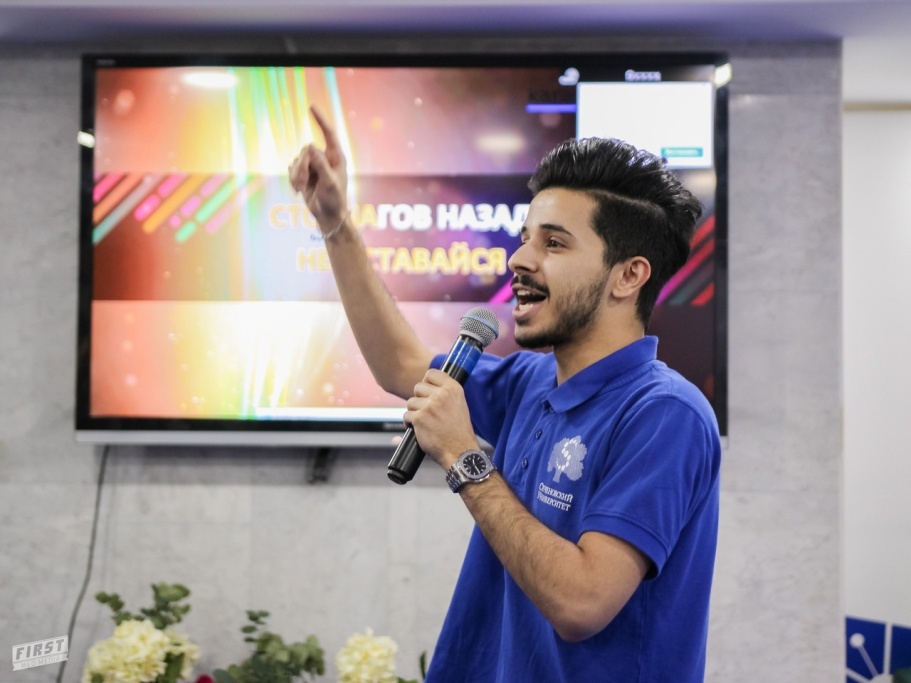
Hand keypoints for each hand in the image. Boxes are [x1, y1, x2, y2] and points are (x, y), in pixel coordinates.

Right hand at [288, 106, 347, 230]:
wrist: (327, 215)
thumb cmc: (334, 199)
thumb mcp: (329, 182)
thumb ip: (320, 164)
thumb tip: (311, 145)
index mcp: (336, 157)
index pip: (329, 134)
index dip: (320, 120)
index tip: (311, 108)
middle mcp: (324, 158)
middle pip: (306, 150)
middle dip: (302, 167)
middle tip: (303, 183)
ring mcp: (313, 165)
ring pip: (297, 160)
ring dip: (297, 175)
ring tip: (302, 188)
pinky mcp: (304, 173)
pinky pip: (291, 168)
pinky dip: (293, 179)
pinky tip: (298, 190)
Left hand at [404, 369, 478, 468]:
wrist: (460, 452)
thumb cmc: (459, 431)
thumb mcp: (459, 404)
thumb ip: (445, 393)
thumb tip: (427, 384)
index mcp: (453, 389)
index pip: (432, 373)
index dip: (426, 382)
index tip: (427, 392)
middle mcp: (442, 395)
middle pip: (418, 387)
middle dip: (419, 399)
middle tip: (427, 411)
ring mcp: (430, 406)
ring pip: (410, 402)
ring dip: (414, 412)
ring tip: (425, 422)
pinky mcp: (419, 418)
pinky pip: (406, 416)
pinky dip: (409, 423)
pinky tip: (419, 429)